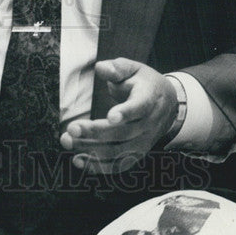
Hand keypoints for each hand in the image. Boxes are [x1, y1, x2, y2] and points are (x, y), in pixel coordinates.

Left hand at [59, 58, 177, 174]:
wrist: (167, 104)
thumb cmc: (144, 83)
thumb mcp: (134, 69)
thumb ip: (117, 68)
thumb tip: (101, 68)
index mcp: (149, 99)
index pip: (140, 107)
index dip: (126, 113)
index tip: (110, 116)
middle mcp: (148, 124)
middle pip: (122, 133)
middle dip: (95, 132)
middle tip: (71, 128)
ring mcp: (143, 142)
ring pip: (118, 151)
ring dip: (91, 150)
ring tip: (68, 141)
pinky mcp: (136, 153)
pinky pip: (118, 165)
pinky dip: (99, 166)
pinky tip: (79, 161)